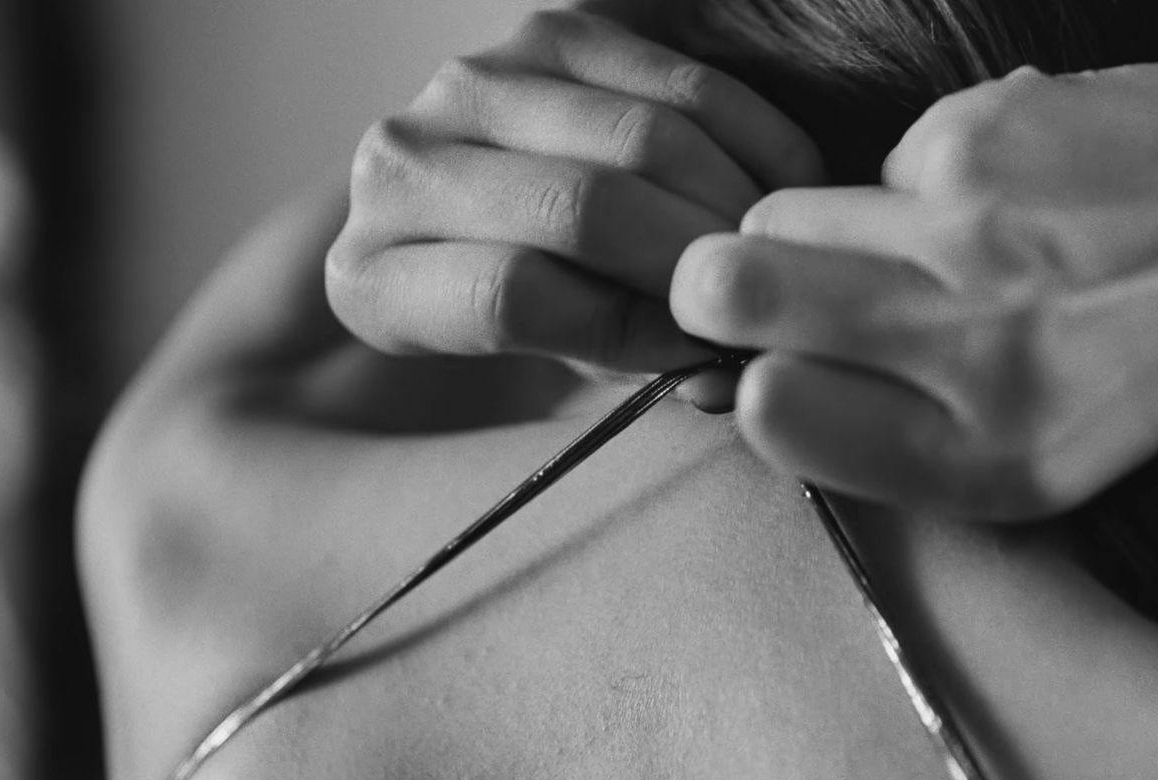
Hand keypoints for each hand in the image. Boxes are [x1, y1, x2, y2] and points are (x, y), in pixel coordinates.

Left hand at [325, 8, 821, 374]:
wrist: (499, 216)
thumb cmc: (532, 314)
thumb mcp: (556, 367)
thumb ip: (629, 369)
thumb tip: (719, 368)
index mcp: (372, 279)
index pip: (511, 296)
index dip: (626, 328)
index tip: (699, 348)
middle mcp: (397, 168)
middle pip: (579, 206)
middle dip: (694, 258)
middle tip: (761, 296)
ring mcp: (468, 83)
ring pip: (637, 137)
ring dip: (731, 198)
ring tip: (774, 247)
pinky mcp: (548, 31)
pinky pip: (675, 79)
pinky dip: (749, 135)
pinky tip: (785, 184)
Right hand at [671, 57, 1157, 517]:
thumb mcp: (1075, 456)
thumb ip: (923, 440)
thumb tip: (780, 386)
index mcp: (997, 459)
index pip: (773, 414)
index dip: (754, 387)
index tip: (774, 375)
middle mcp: (969, 348)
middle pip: (730, 289)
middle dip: (714, 288)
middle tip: (749, 286)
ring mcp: (968, 228)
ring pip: (782, 211)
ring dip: (807, 231)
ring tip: (902, 242)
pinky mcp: (979, 130)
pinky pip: (882, 163)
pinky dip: (913, 183)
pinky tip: (999, 191)